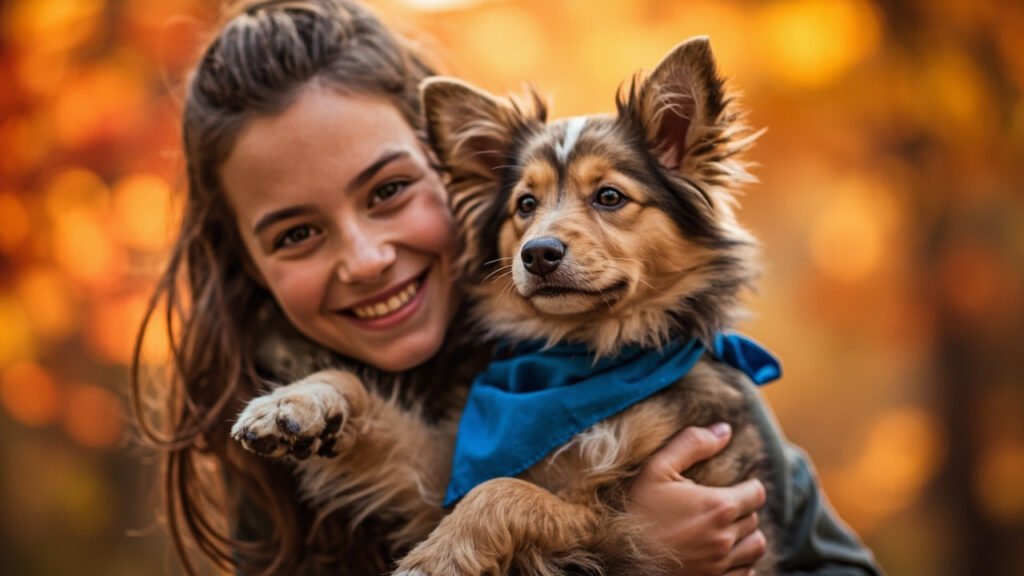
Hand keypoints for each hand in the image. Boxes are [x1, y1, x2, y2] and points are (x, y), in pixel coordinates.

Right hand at [626, 423, 767, 575]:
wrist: (614, 556)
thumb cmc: (634, 510)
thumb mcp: (656, 469)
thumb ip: (692, 444)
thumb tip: (724, 430)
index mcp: (718, 507)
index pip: (757, 493)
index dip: (746, 486)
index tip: (730, 487)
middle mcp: (725, 538)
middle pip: (754, 519)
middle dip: (742, 509)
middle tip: (718, 506)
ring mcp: (720, 565)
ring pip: (755, 547)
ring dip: (746, 536)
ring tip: (725, 529)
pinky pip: (746, 571)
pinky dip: (740, 562)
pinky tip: (719, 552)